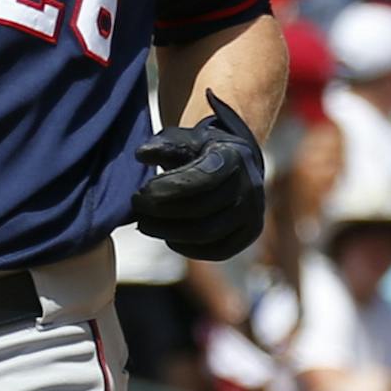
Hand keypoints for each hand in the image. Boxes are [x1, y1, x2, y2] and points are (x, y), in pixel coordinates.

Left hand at [131, 91, 266, 261]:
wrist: (235, 163)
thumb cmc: (200, 150)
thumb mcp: (183, 139)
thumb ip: (163, 145)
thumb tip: (141, 154)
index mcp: (233, 157)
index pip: (202, 178)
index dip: (169, 188)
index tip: (143, 190)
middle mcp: (249, 187)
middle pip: (201, 209)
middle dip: (162, 211)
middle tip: (137, 208)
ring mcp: (253, 213)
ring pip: (207, 234)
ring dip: (170, 232)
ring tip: (145, 224)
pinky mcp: (249, 234)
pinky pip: (218, 250)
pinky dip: (189, 248)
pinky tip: (169, 238)